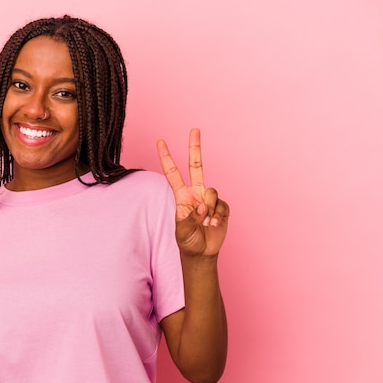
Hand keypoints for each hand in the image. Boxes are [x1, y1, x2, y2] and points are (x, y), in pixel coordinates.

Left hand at [157, 128, 228, 256]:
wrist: (201, 253)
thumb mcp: (182, 231)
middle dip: (195, 147)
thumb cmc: (187, 241)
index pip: (172, 173)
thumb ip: (190, 217)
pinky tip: (214, 225)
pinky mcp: (222, 207)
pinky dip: (218, 216)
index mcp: (181, 196)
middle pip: (196, 166)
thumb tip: (202, 205)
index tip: (160, 141)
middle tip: (194, 129)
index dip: (166, 158)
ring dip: (209, 208)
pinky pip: (222, 205)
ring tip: (206, 223)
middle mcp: (195, 193)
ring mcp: (209, 199)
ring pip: (212, 192)